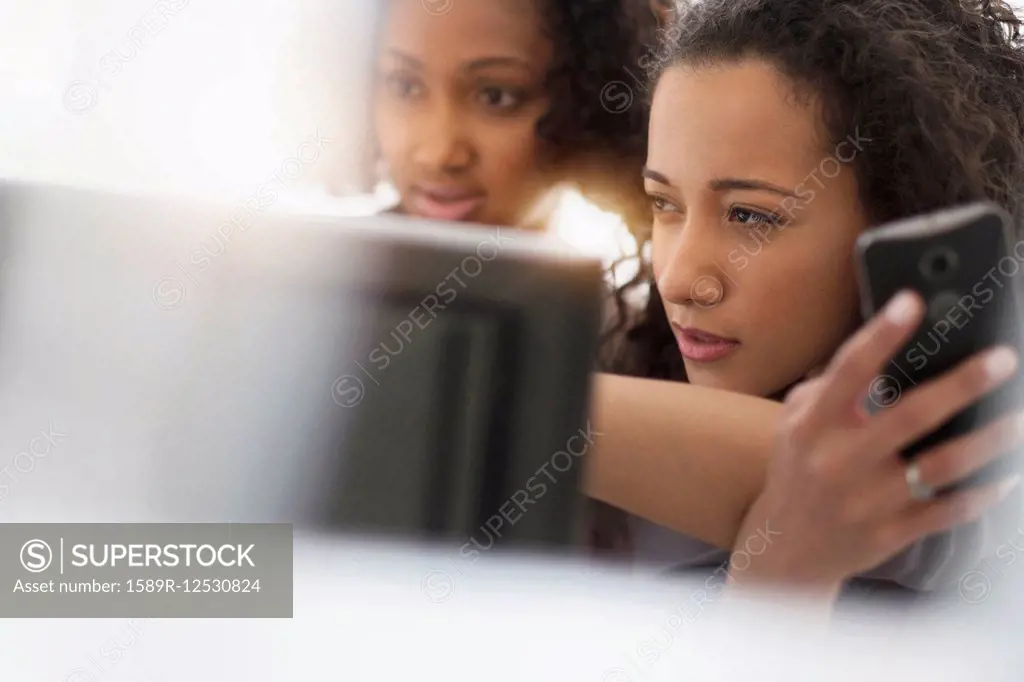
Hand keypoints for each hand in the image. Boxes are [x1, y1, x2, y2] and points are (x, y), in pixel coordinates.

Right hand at [731, 290, 1022, 595]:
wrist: (786, 547)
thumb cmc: (798, 469)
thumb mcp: (795, 423)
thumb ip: (829, 387)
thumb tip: (876, 347)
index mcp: (811, 425)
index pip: (848, 372)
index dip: (880, 336)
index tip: (911, 303)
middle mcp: (837, 461)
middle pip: (908, 416)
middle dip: (960, 385)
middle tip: (1002, 359)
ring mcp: (865, 500)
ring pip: (939, 467)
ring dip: (987, 440)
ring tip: (1018, 419)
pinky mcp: (889, 532)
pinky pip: (947, 512)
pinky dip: (982, 494)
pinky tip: (1007, 476)